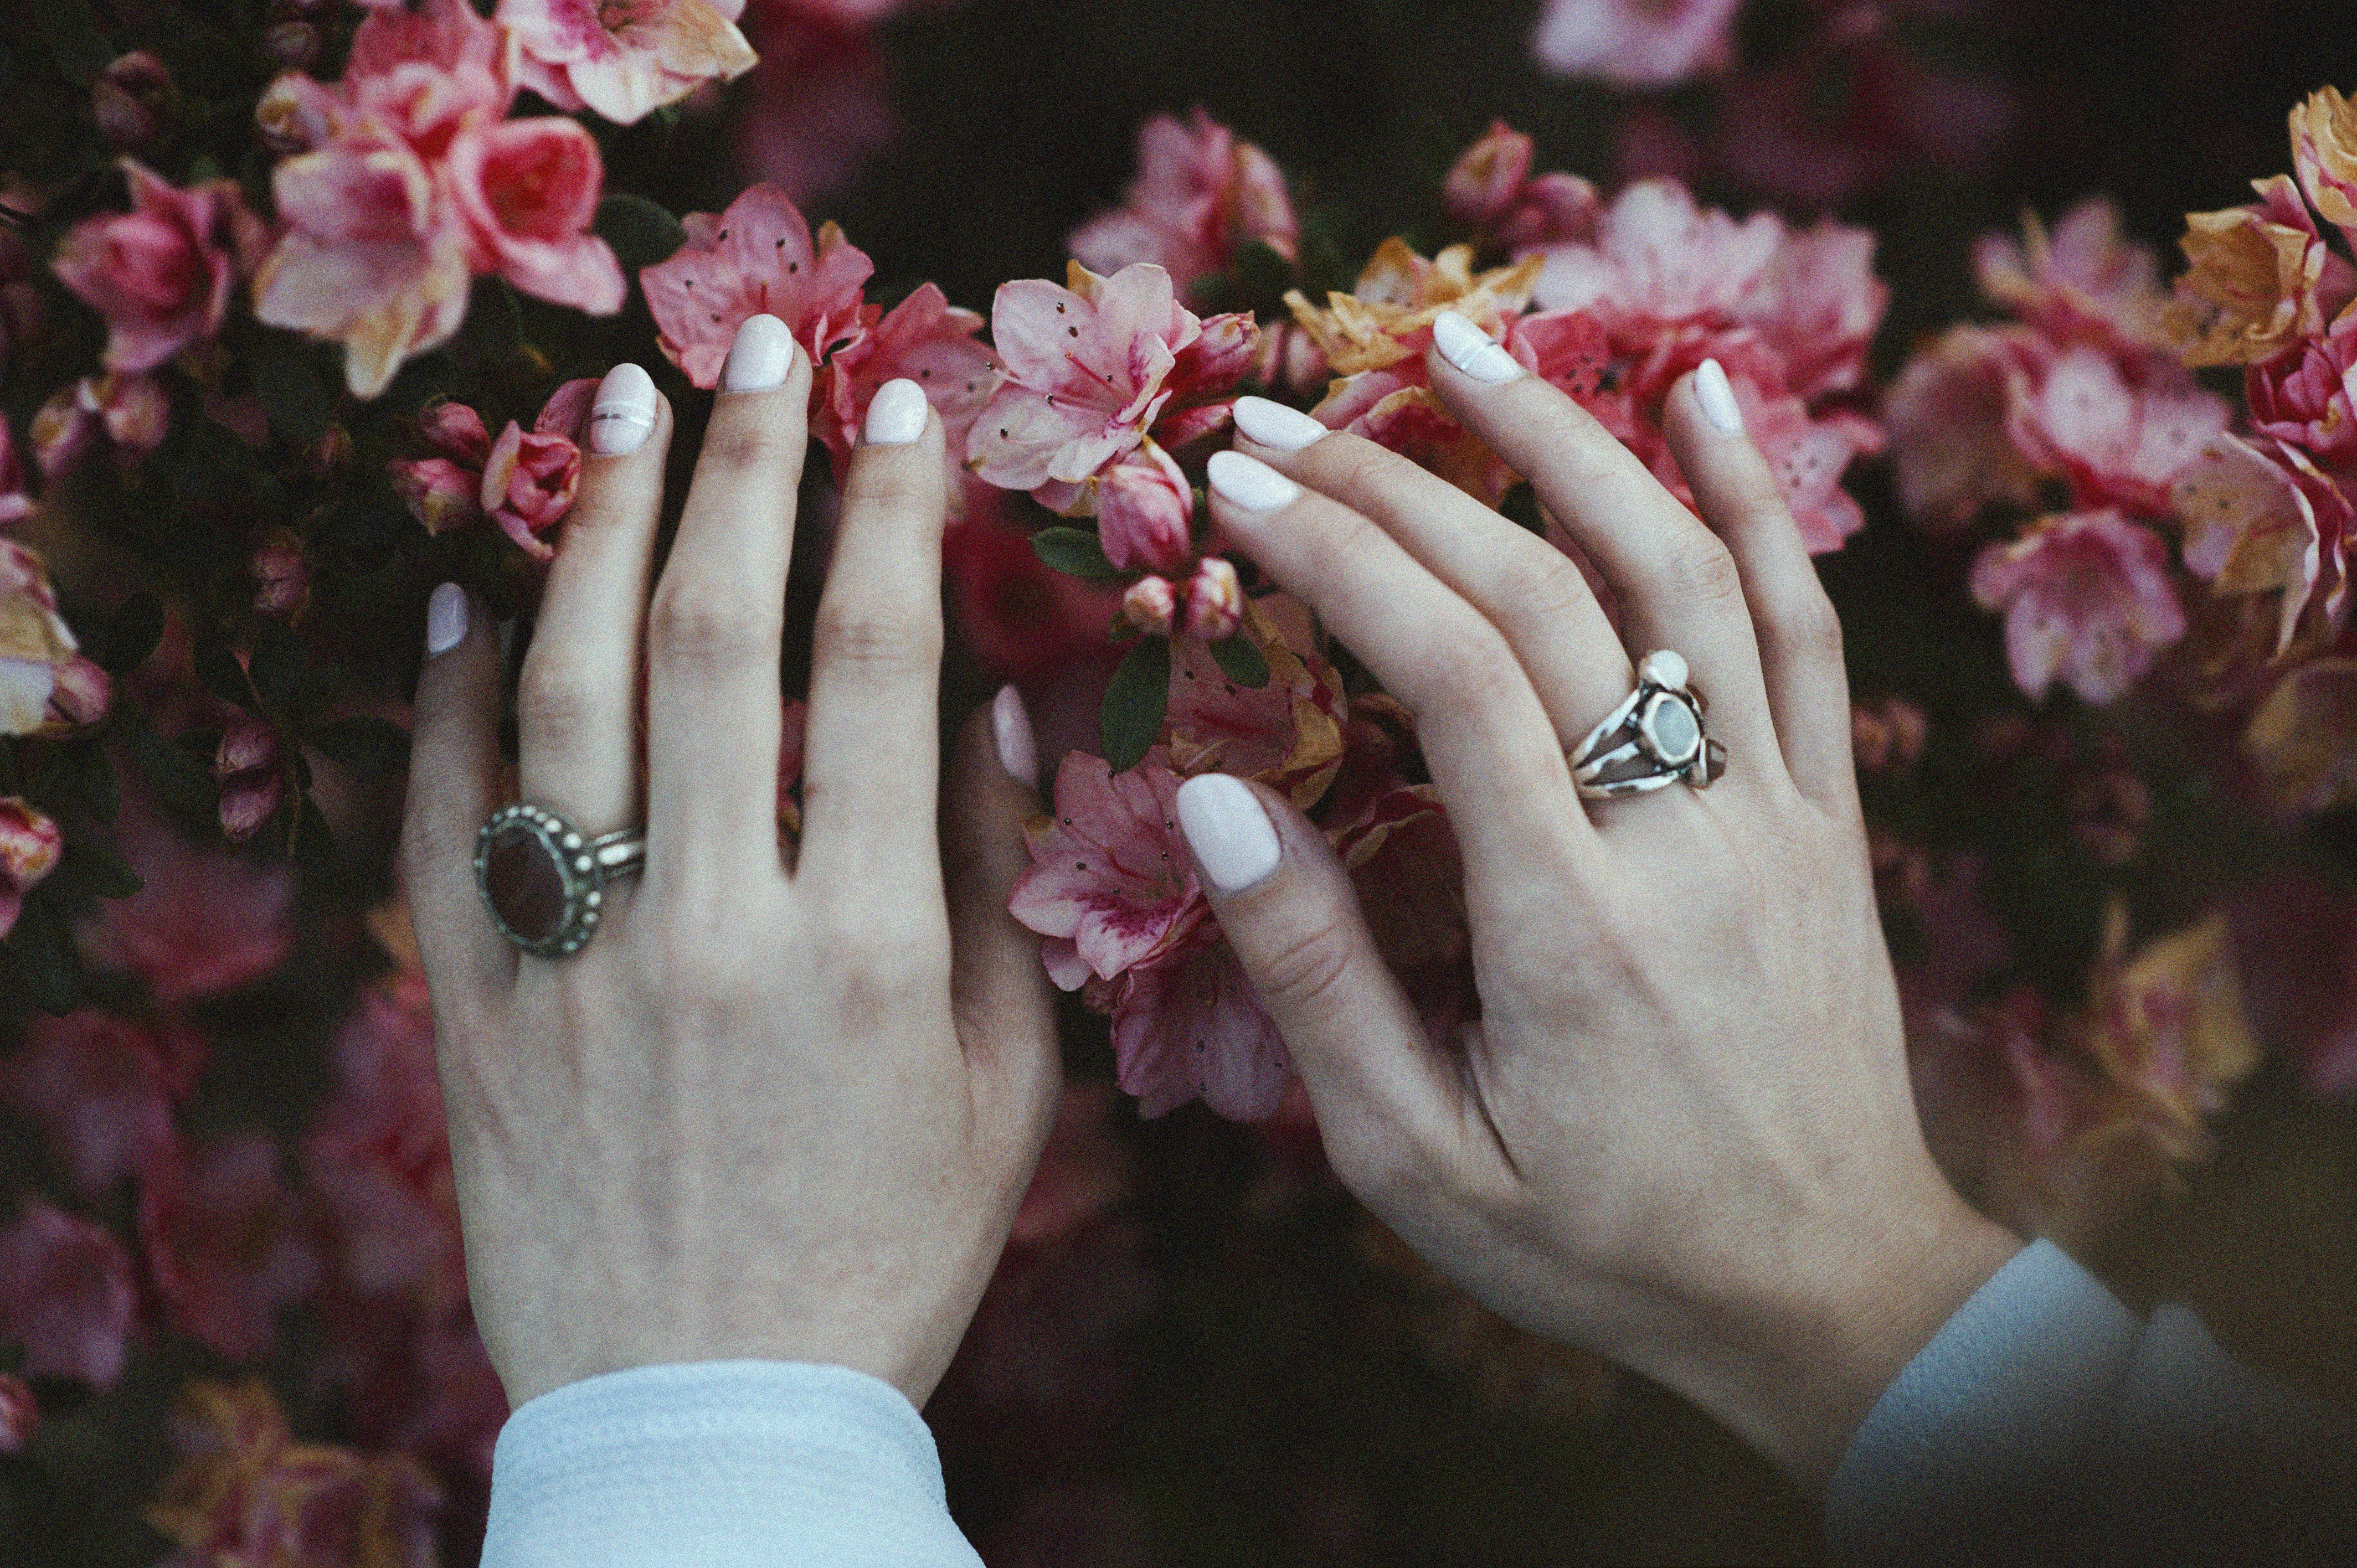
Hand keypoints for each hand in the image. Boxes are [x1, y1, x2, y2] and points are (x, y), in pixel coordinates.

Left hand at [399, 316, 1059, 1409]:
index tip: (903, 407)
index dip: (892, 513)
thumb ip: (996, 888)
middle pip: (711, 638)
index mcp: (867, 945)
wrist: (710, 1413)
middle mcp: (713, 928)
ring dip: (590, 529)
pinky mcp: (473, 1008)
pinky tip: (468, 588)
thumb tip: (985, 702)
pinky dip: (445, 693)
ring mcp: (575, 962)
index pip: (878, 666)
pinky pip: (440, 818)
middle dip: (739, 466)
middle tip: (755, 342)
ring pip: (561, 694)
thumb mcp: (1004, 1087)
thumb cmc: (891, 1250)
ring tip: (613, 406)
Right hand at [1188, 318, 2023, 1490]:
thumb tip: (1219, 808)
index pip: (1451, 674)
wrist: (1830, 1293)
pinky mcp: (1829, 813)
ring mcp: (1777, 811)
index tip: (1240, 486)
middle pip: (1545, 598)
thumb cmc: (1605, 1242)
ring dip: (1570, 440)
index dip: (1339, 554)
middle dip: (1401, 487)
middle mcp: (1685, 838)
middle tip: (1284, 426)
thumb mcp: (1418, 1163)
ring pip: (1683, 574)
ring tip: (1465, 345)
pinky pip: (1805, 627)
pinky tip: (1702, 397)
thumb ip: (1316, 984)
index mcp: (1568, 927)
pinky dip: (1757, 499)